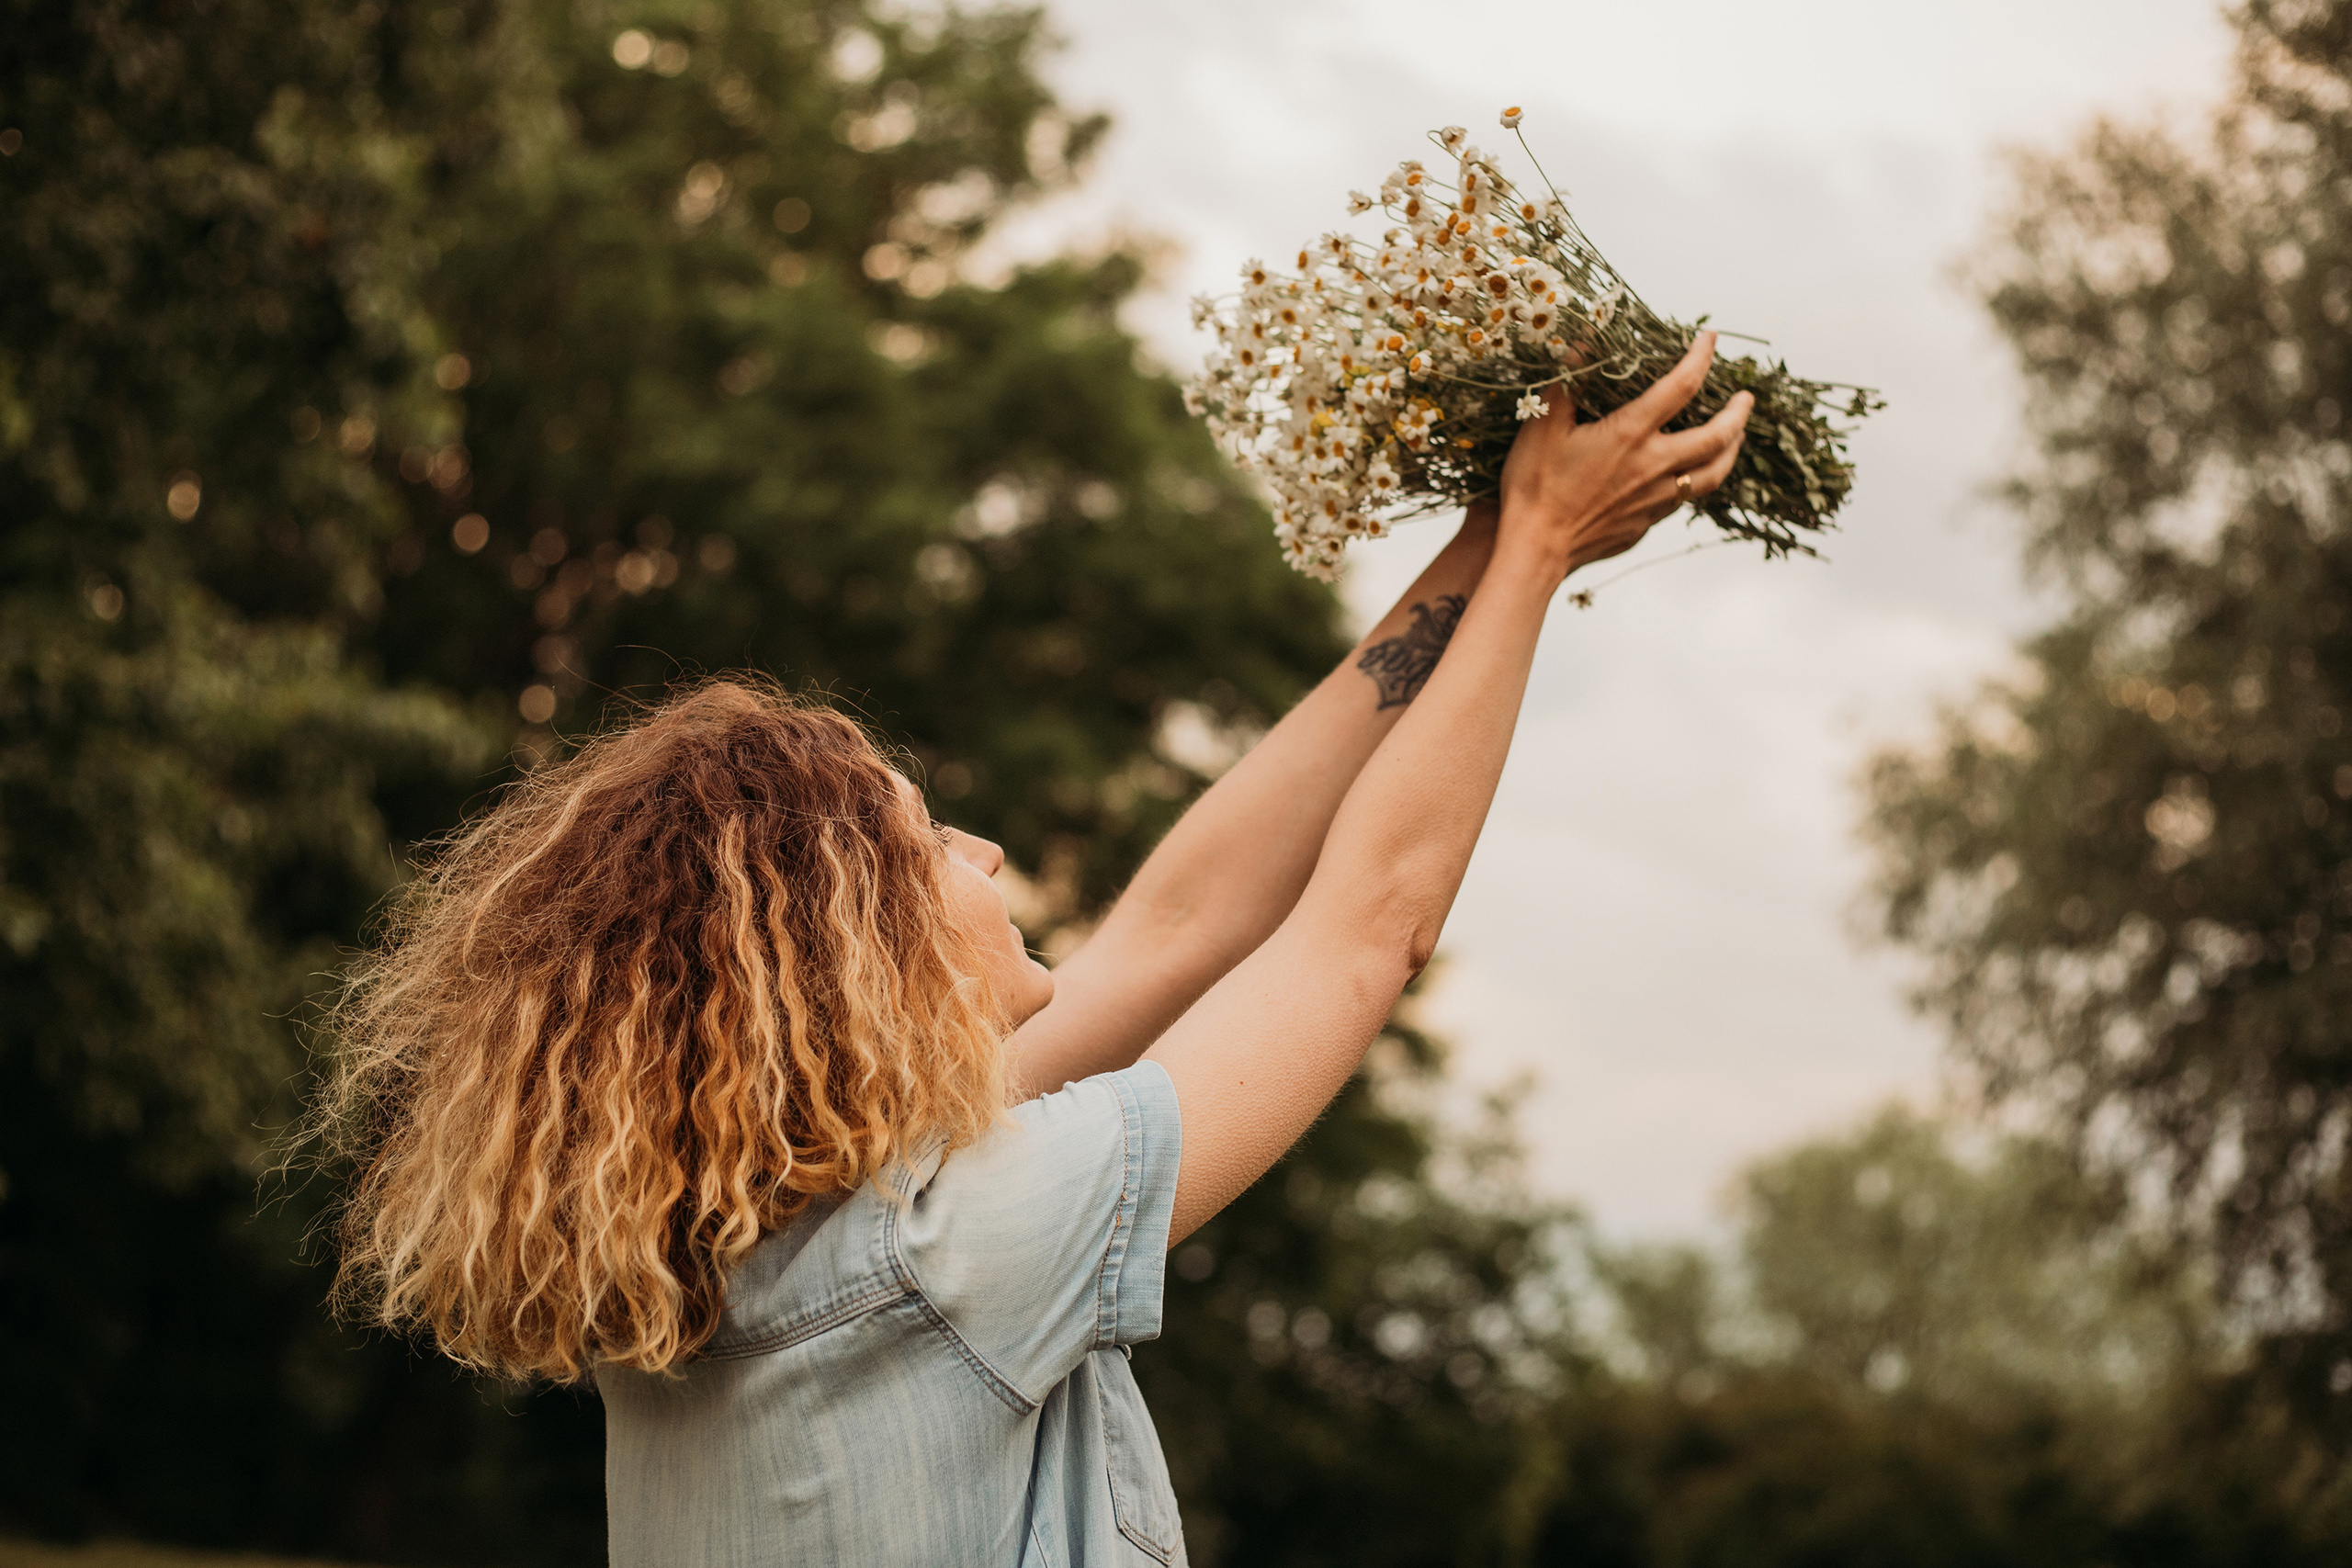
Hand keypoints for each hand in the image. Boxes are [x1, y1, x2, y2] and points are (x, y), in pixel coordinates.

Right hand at [1495, 331, 1752, 579]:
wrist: (1536, 548)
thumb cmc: (1535, 485)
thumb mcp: (1543, 424)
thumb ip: (1568, 380)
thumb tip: (1583, 341)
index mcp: (1630, 434)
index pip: (1682, 386)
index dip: (1700, 357)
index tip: (1709, 340)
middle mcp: (1654, 466)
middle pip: (1718, 436)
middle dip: (1738, 413)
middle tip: (1746, 399)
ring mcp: (1656, 499)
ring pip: (1713, 474)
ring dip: (1732, 450)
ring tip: (1736, 437)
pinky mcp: (1647, 523)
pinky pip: (1685, 499)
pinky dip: (1698, 479)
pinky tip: (1692, 474)